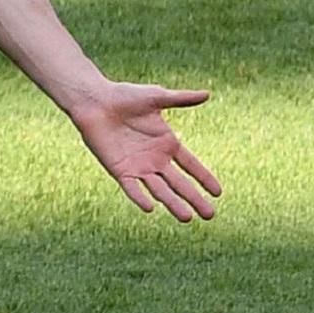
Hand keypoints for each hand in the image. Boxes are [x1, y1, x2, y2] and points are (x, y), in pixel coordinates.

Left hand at [73, 83, 220, 221]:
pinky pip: (131, 187)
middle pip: (179, 183)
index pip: (191, 165)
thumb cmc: (124, 96)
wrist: (94, 101)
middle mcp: (155, 159)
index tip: (218, 193)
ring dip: (172, 203)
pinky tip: (150, 208)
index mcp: (167, 143)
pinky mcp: (119, 169)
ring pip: (159, 190)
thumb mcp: (156, 97)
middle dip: (194, 199)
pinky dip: (139, 197)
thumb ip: (181, 99)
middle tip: (209, 215)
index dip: (204, 178)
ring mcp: (138, 166)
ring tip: (186, 218)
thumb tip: (208, 94)